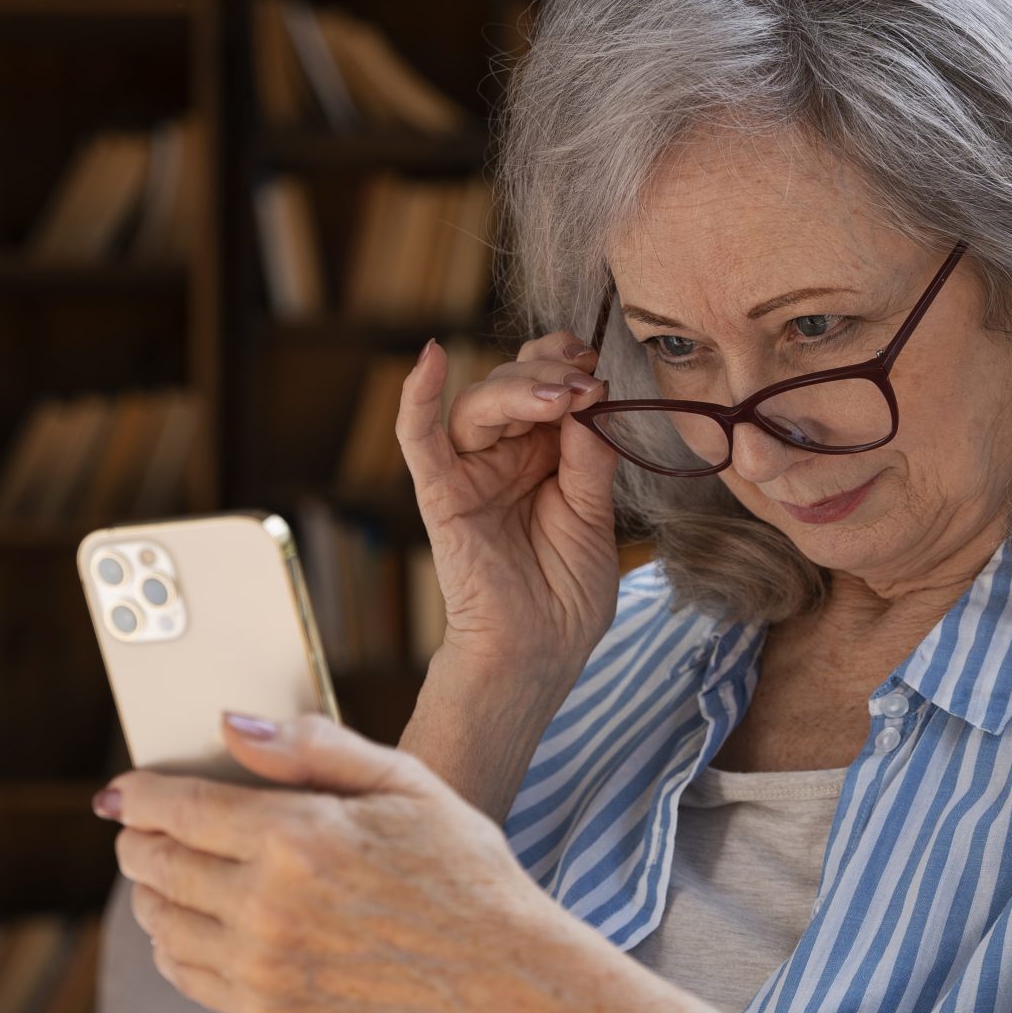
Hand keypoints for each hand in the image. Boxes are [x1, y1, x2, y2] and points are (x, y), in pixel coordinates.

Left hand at [98, 708, 564, 1012]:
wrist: (498, 979)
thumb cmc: (461, 869)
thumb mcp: (405, 783)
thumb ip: (313, 749)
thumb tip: (230, 727)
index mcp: (298, 835)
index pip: (175, 808)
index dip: (138, 794)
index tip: (127, 790)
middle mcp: (268, 903)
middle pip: (152, 863)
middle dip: (139, 837)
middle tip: (147, 826)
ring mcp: (264, 963)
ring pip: (158, 919)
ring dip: (150, 889)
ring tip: (168, 871)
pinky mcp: (268, 1008)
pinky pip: (182, 972)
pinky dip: (170, 943)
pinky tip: (191, 924)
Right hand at [398, 330, 622, 675]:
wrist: (538, 653)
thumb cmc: (567, 596)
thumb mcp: (594, 517)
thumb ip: (589, 458)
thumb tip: (589, 396)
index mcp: (545, 455)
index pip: (545, 385)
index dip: (564, 364)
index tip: (592, 366)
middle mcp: (505, 457)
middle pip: (511, 386)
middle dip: (547, 374)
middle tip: (581, 384)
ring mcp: (471, 474)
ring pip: (477, 407)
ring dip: (515, 390)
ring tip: (556, 398)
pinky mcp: (442, 497)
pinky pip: (419, 441)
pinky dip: (417, 399)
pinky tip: (429, 359)